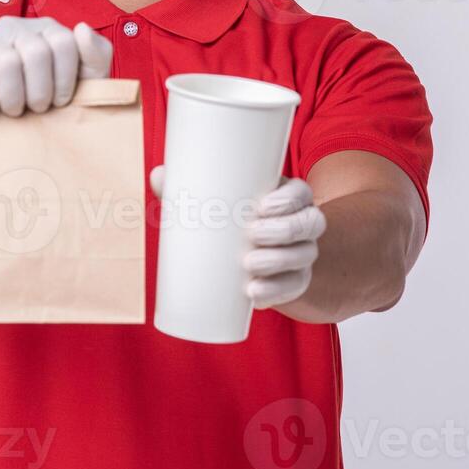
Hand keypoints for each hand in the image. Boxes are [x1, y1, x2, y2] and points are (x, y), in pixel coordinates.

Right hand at [0, 16, 112, 172]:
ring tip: (13, 112)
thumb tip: (82, 29)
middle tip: (36, 110)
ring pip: (7, 63)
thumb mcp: (80, 84)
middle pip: (37, 52)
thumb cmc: (40, 106)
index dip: (65, 80)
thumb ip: (95, 57)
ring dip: (14, 98)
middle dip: (40, 91)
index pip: (65, 43)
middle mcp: (14, 26)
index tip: (60, 102)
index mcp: (46, 30)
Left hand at [148, 167, 326, 308]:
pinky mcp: (295, 281)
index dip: (289, 199)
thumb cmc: (230, 219)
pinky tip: (255, 293)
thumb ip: (188, 187)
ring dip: (280, 261)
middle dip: (284, 230)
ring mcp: (302, 254)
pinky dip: (276, 291)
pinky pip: (294, 286)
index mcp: (287, 198)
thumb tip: (158, 174)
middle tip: (253, 234)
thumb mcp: (216, 201)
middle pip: (310, 223)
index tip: (263, 205)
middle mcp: (302, 224)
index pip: (301, 193)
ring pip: (305, 254)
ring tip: (249, 264)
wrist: (248, 258)